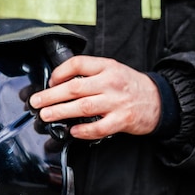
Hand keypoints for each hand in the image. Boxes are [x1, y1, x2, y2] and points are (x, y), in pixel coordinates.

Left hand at [29, 55, 160, 139]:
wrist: (159, 100)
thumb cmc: (129, 86)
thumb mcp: (112, 71)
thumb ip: (90, 74)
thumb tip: (59, 83)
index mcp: (107, 67)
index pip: (78, 64)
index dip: (59, 72)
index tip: (50, 82)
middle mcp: (111, 82)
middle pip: (74, 88)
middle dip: (50, 96)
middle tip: (36, 102)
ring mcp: (117, 102)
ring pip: (83, 107)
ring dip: (61, 112)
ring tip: (46, 115)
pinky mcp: (123, 120)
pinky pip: (99, 127)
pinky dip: (84, 130)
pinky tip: (73, 131)